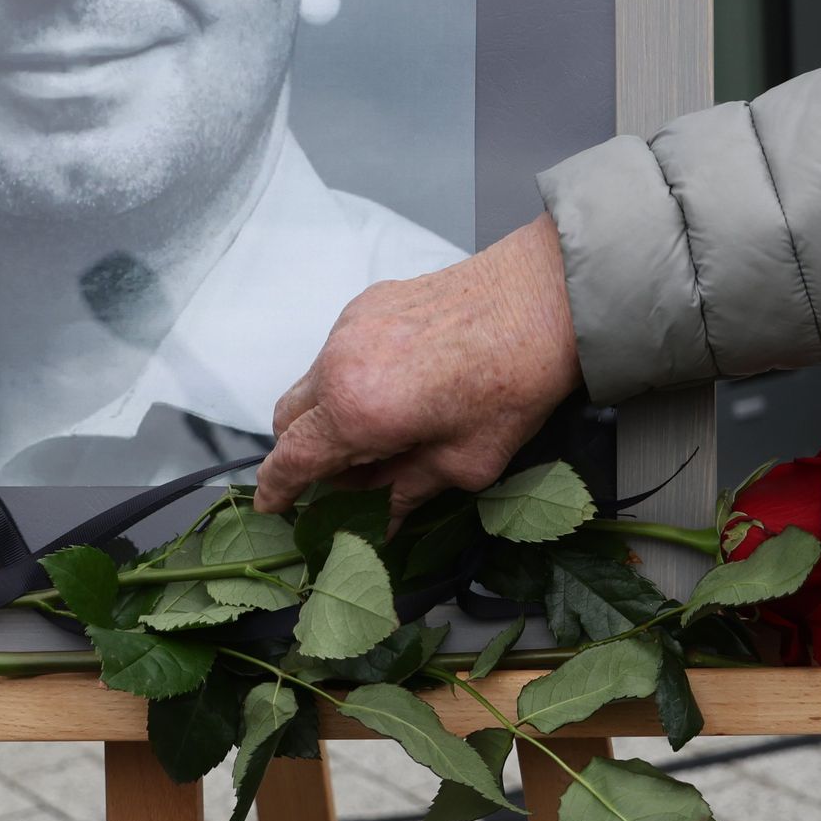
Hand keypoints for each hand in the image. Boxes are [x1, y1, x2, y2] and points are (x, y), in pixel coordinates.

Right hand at [258, 218, 581, 514]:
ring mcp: (350, 326)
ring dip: (330, 413)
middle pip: (288, 419)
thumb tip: (381, 522)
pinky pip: (338, 350)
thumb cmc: (514, 382)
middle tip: (349, 479)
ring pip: (312, 382)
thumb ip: (408, 493)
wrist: (546, 298)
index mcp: (357, 409)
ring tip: (386, 432)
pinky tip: (400, 390)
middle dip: (304, 453)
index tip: (274, 506)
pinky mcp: (368, 302)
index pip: (292, 458)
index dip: (278, 489)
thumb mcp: (466, 463)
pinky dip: (350, 378)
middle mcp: (339, 362)